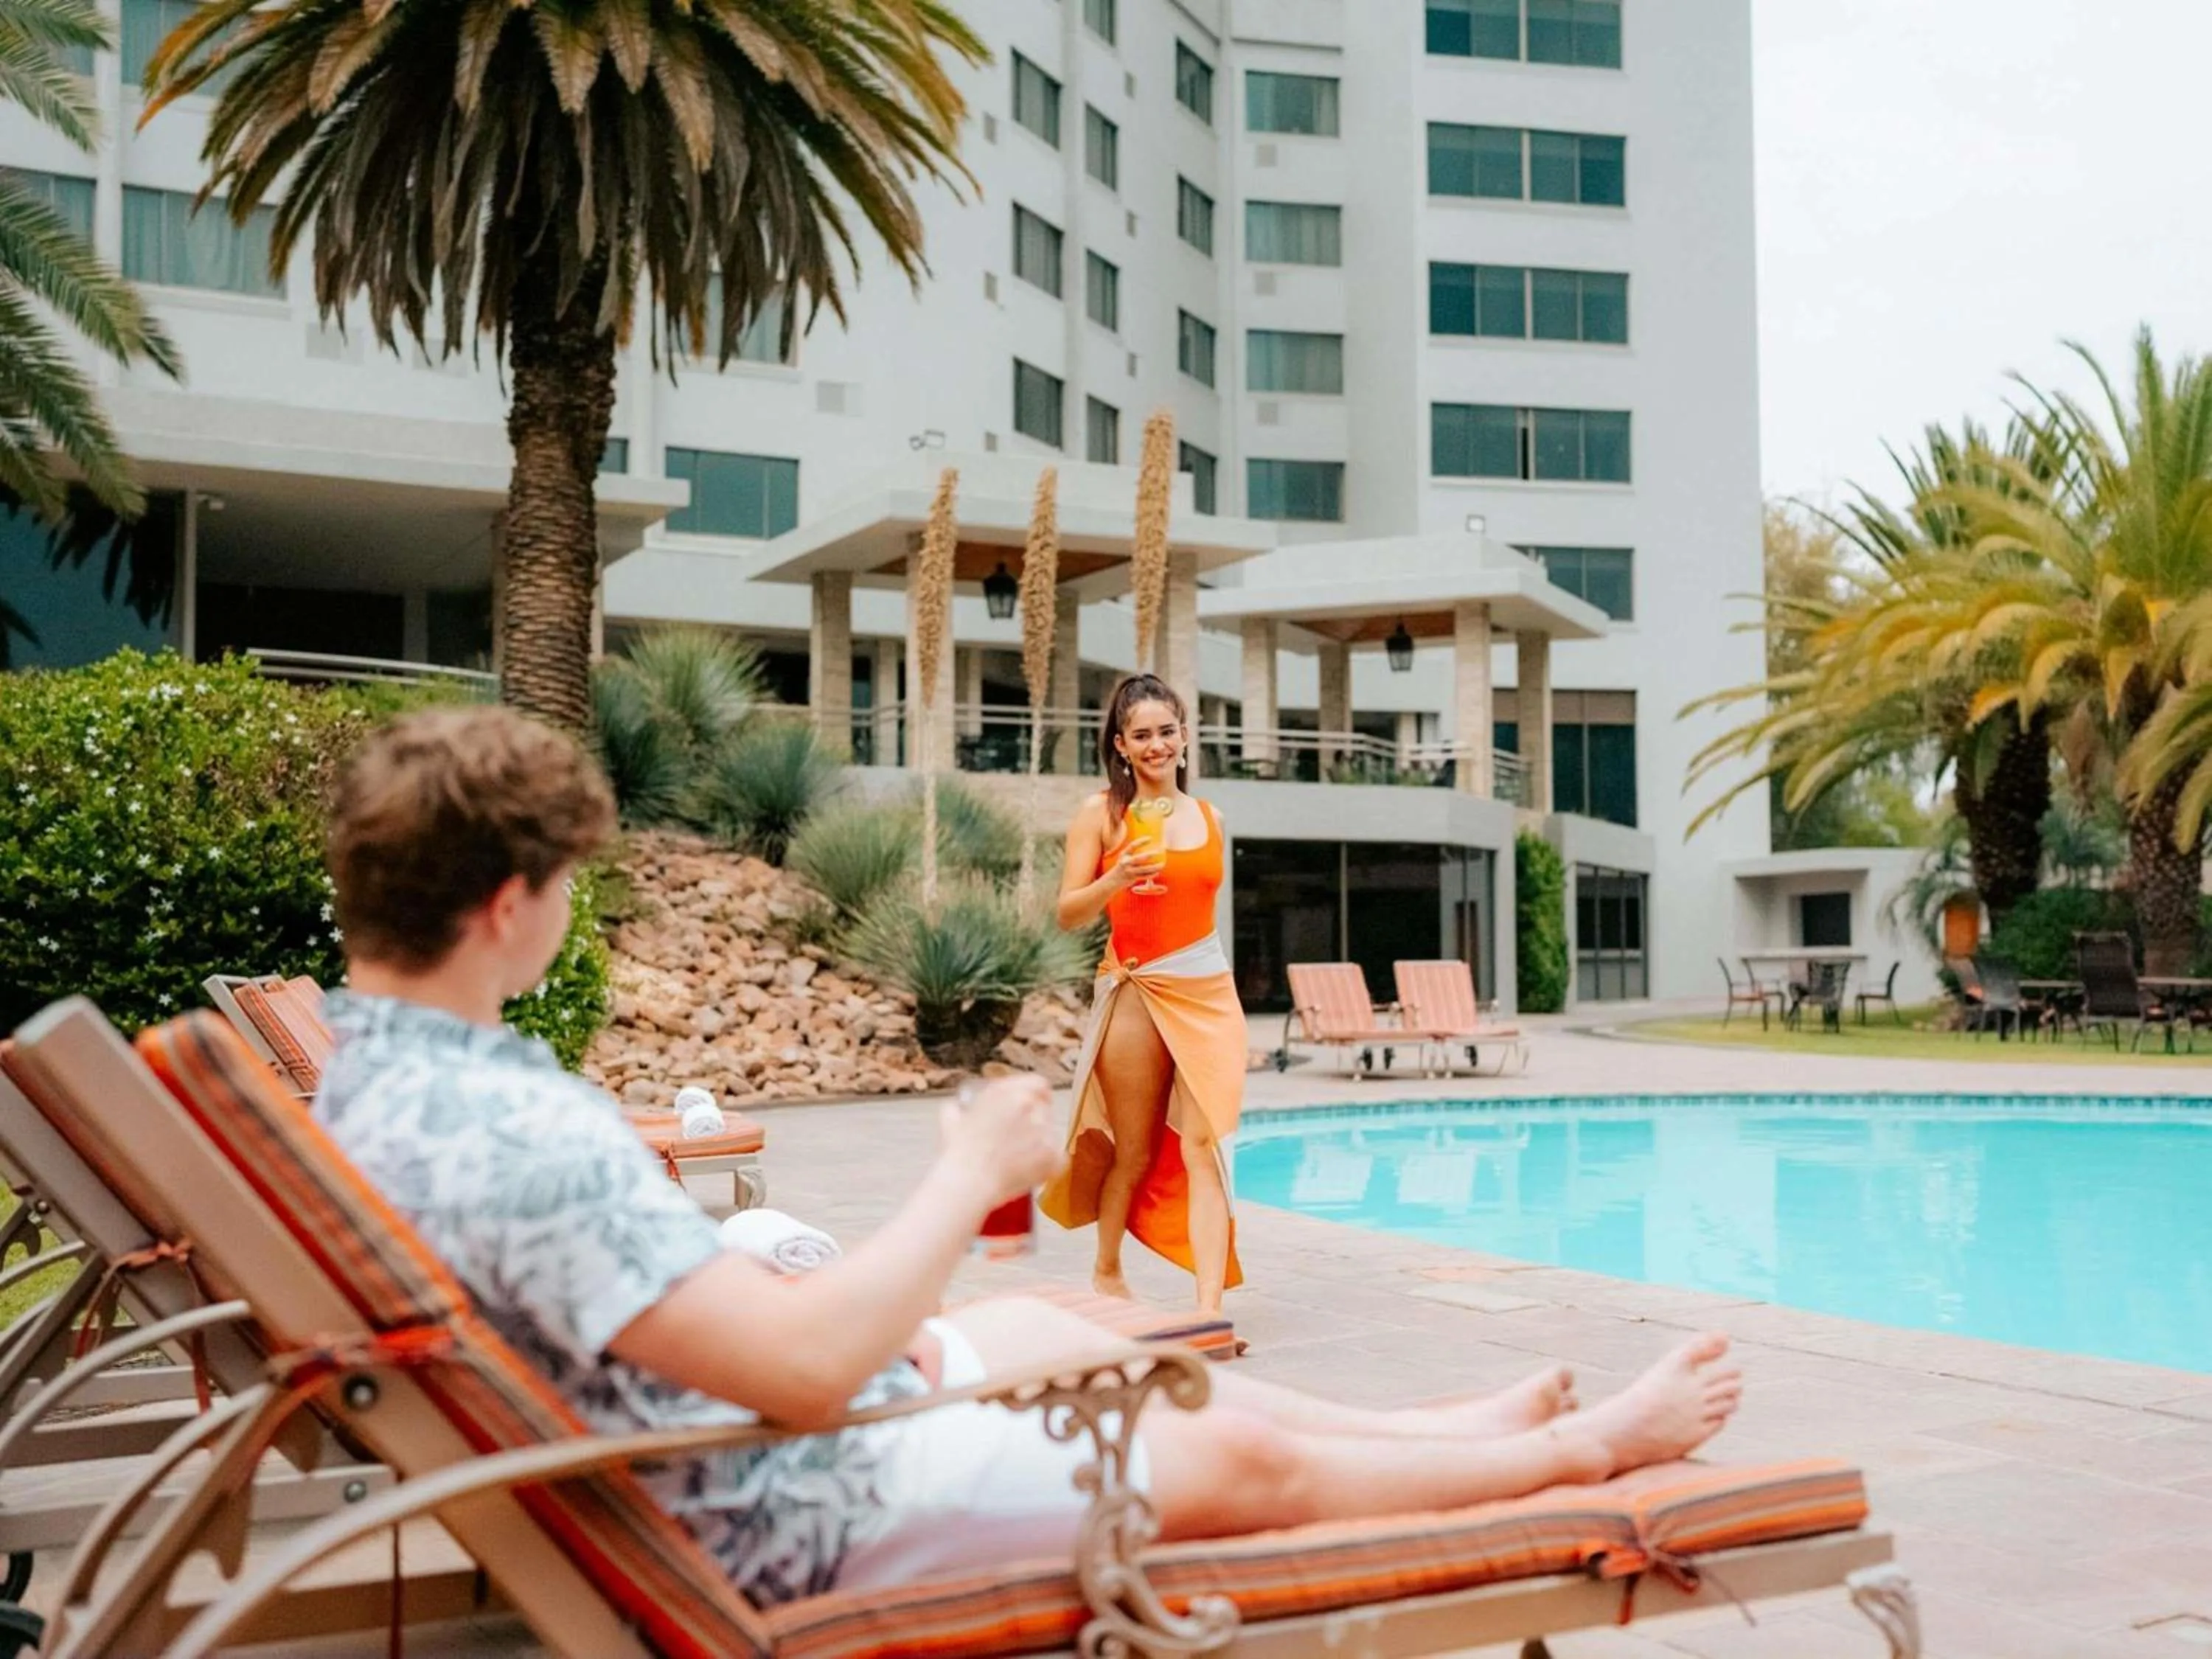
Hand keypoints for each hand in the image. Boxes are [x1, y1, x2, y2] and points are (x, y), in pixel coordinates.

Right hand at [939, 1075, 1060, 1204]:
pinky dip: (1048, 1166)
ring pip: (1050, 1135)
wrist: (968, 1182)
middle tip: (1017, 1142)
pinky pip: (1058, 1159)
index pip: (1039, 1084)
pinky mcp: (1052, 1154)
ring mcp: (1043, 1129)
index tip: (1035, 1107)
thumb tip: (955, 1110)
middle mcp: (1029, 1105)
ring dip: (1039, 1146)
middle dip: (1034, 1124)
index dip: (1038, 1096)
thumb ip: (958, 1109)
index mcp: (1008, 1091)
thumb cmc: (959, 1155)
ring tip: (1017, 1161)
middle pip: (1043, 1110)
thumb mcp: (951, 1119)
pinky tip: (1029, 1172)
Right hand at [1109, 840, 1166, 890]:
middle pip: (1138, 858)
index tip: (1150, 838)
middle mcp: (1125, 862)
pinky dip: (1152, 874)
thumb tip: (1148, 846)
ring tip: (1162, 864)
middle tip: (1158, 852)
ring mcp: (1129, 871)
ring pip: (1144, 869)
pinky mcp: (1132, 878)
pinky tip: (1158, 872)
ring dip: (1154, 867)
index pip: (1132, 846)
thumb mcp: (1124, 857)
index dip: (1141, 841)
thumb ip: (1133, 852)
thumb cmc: (1123, 865)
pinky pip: (1144, 876)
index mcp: (1124, 854)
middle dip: (1149, 855)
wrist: (1113, 879)